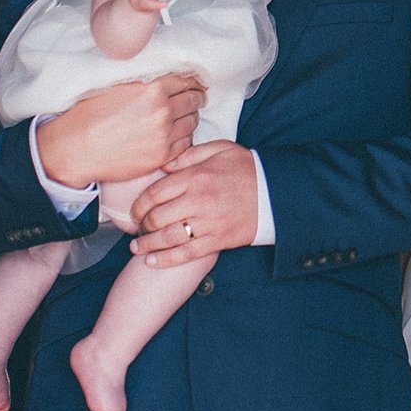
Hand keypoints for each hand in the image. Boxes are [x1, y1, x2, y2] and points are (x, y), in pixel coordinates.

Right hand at [38, 72, 205, 189]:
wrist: (77, 149)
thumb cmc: (89, 117)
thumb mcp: (116, 85)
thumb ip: (144, 79)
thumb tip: (164, 74)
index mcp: (152, 88)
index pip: (186, 79)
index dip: (192, 80)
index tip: (193, 82)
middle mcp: (162, 110)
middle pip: (194, 99)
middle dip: (195, 97)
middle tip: (194, 97)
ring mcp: (164, 135)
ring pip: (193, 121)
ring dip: (190, 117)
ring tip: (182, 116)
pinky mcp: (162, 155)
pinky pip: (187, 143)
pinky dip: (185, 137)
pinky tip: (176, 133)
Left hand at [128, 142, 258, 267]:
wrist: (276, 193)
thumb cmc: (246, 169)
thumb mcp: (220, 149)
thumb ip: (189, 155)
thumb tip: (163, 167)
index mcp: (196, 176)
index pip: (155, 193)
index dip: (139, 205)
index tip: (134, 211)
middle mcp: (199, 200)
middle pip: (157, 217)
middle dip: (142, 226)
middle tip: (138, 228)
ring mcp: (208, 222)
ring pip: (168, 238)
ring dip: (147, 245)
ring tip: (137, 248)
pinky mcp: (218, 240)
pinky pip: (187, 253)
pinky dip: (166, 260)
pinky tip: (152, 261)